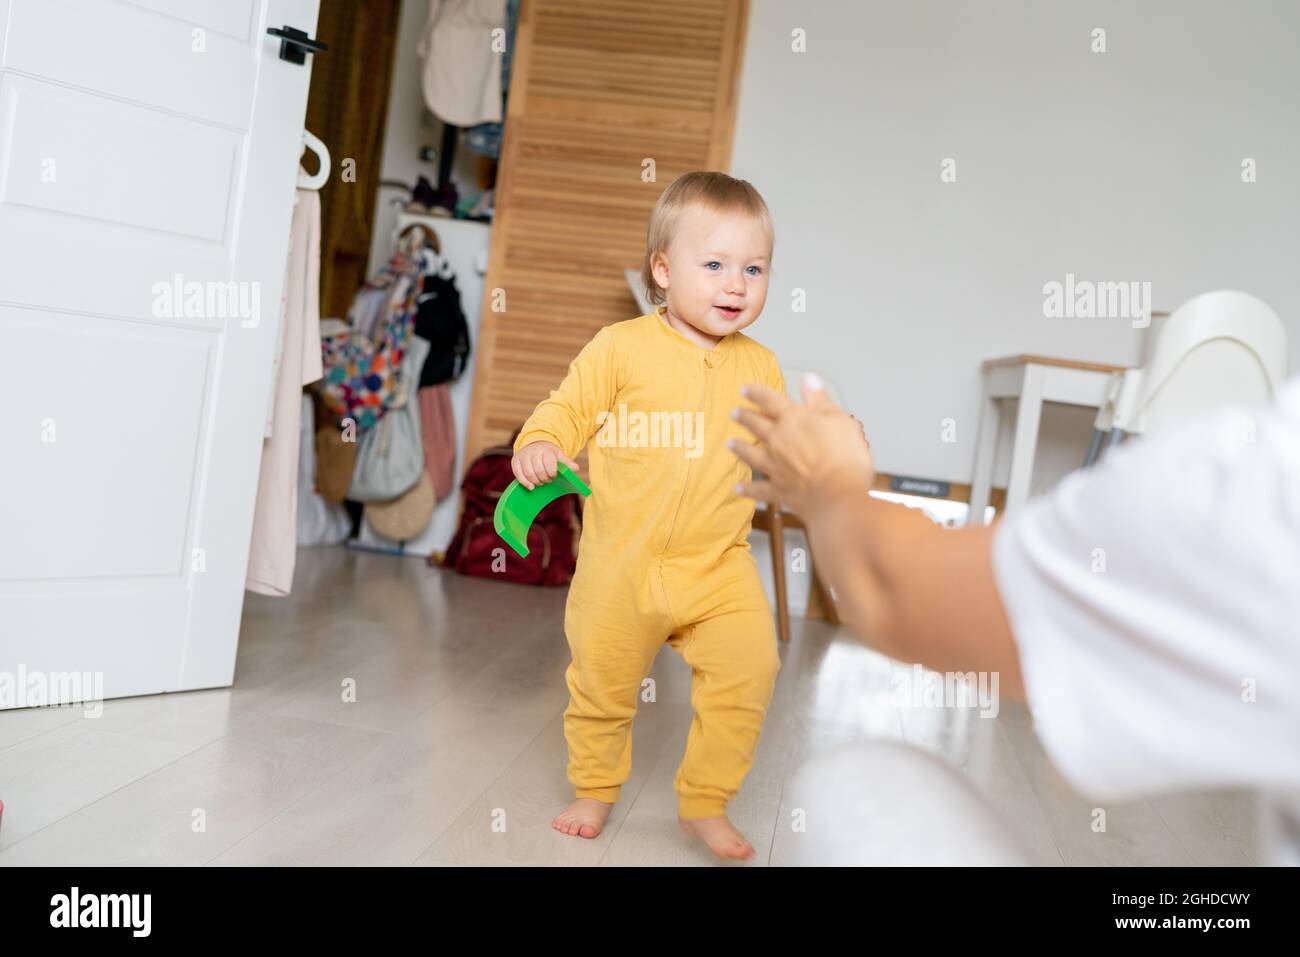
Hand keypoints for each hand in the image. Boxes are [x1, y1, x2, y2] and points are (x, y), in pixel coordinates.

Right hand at [512, 441, 579, 490]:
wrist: (534, 444)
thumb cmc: (548, 453)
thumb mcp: (559, 456)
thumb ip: (567, 463)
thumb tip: (576, 469)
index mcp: (545, 450)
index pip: (549, 464)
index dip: (552, 473)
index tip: (553, 476)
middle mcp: (533, 452)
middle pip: (538, 471)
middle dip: (544, 479)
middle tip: (547, 480)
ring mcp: (523, 456)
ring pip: (528, 473)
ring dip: (536, 481)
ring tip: (540, 482)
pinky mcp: (515, 461)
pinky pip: (518, 474)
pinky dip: (524, 482)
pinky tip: (531, 487)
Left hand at [729, 374, 874, 514]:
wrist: (839, 494)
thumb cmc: (844, 457)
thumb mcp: (839, 418)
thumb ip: (820, 399)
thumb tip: (809, 380)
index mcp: (793, 419)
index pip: (770, 400)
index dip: (756, 393)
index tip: (745, 390)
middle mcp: (778, 440)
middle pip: (755, 425)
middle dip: (743, 417)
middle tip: (734, 413)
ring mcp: (775, 466)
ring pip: (750, 454)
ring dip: (739, 448)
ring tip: (729, 443)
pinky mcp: (778, 490)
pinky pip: (758, 489)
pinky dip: (747, 489)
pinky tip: (738, 488)